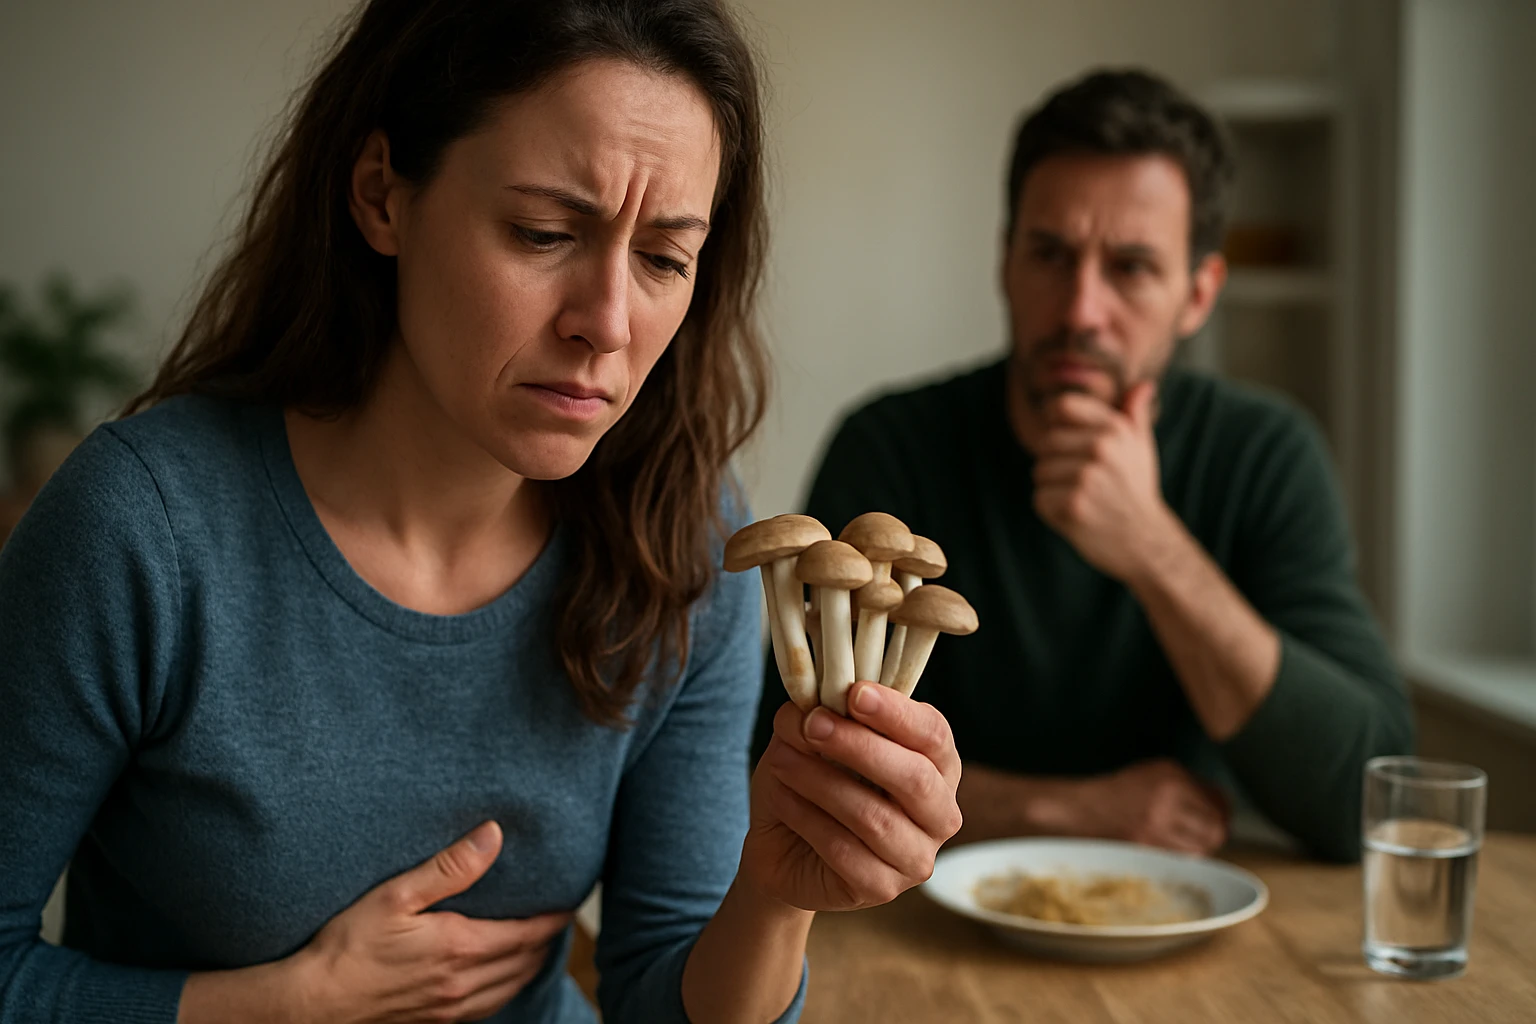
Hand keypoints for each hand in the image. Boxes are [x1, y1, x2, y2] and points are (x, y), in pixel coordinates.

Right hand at [289, 821, 570, 1023]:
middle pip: (526, 962)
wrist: (313, 1004)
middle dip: (546, 940)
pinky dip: (506, 989)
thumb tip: (493, 835)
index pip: (528, 934)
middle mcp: (464, 983)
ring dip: (530, 966)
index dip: (553, 918)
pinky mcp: (437, 1022)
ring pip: (511, 988)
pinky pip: (489, 1007)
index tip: (569, 901)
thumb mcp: (397, 895)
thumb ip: (450, 867)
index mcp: (461, 947)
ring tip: (537, 943)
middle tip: (557, 917)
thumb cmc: (348, 946)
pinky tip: (501, 977)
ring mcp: (451, 1008)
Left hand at [742, 682, 962, 911]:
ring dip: (822, 782)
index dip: (897, 713)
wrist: (781, 844)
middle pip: (915, 778)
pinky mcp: (883, 889)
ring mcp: (917, 857)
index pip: (933, 735)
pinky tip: (783, 799)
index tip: (855, 693)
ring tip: (781, 760)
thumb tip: (812, 706)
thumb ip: (817, 716)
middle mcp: (941, 813)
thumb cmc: (810, 780)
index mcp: (938, 766)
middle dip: (860, 746)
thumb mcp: (809, 738)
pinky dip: (808, 819)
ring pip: (876, 817)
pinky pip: (846, 851)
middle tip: (813, 725)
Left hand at [1032, 382, 1178, 582]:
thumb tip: (1143, 385)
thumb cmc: (1136, 491)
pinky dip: (1051, 511)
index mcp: (1114, 430)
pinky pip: (1039, 499)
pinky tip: (1075, 515)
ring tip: (1081, 499)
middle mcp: (1101, 450)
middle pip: (1044, 443)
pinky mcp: (1073, 506)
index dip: (1056, 424)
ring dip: (1052, 489)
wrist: (1146, 542)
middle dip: (1055, 464)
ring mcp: (1087, 478)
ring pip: (1039, 472)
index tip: (1068, 444)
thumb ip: (1135, 415)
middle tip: (1082, 483)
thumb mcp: (1141, 449)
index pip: (1061, 407)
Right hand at [1075, 758, 1229, 854]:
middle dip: (1218, 832)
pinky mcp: (1147, 846)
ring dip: (1201, 847)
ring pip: (1201, 847)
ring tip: (1191, 842)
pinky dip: (1183, 855)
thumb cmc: (1122, 790)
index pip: (1218, 800)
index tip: (1222, 816)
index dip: (1225, 812)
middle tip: (1212, 834)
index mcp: (1172, 775)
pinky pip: (1180, 858)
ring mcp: (1157, 825)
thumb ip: (1189, 784)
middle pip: (1216, 827)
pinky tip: (1174, 848)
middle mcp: (1168, 798)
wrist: (1083, 808)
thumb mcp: (1155, 773)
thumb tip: (1222, 804)